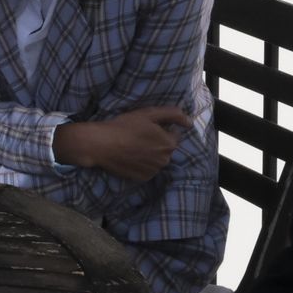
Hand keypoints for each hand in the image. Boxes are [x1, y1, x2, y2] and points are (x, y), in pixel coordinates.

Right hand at [56, 106, 193, 181]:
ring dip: (150, 153)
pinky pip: (147, 169)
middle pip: (165, 148)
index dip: (161, 128)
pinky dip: (142, 163)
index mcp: (169, 144)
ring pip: (157, 159)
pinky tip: (130, 156)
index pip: (174, 134)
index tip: (147, 126)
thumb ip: (173, 115)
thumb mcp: (150, 113)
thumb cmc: (125, 126)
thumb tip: (190, 122)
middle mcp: (165, 161)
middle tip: (139, 134)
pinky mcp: (142, 179)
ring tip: (133, 145)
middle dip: (157, 142)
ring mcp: (153, 172)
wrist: (102, 144)